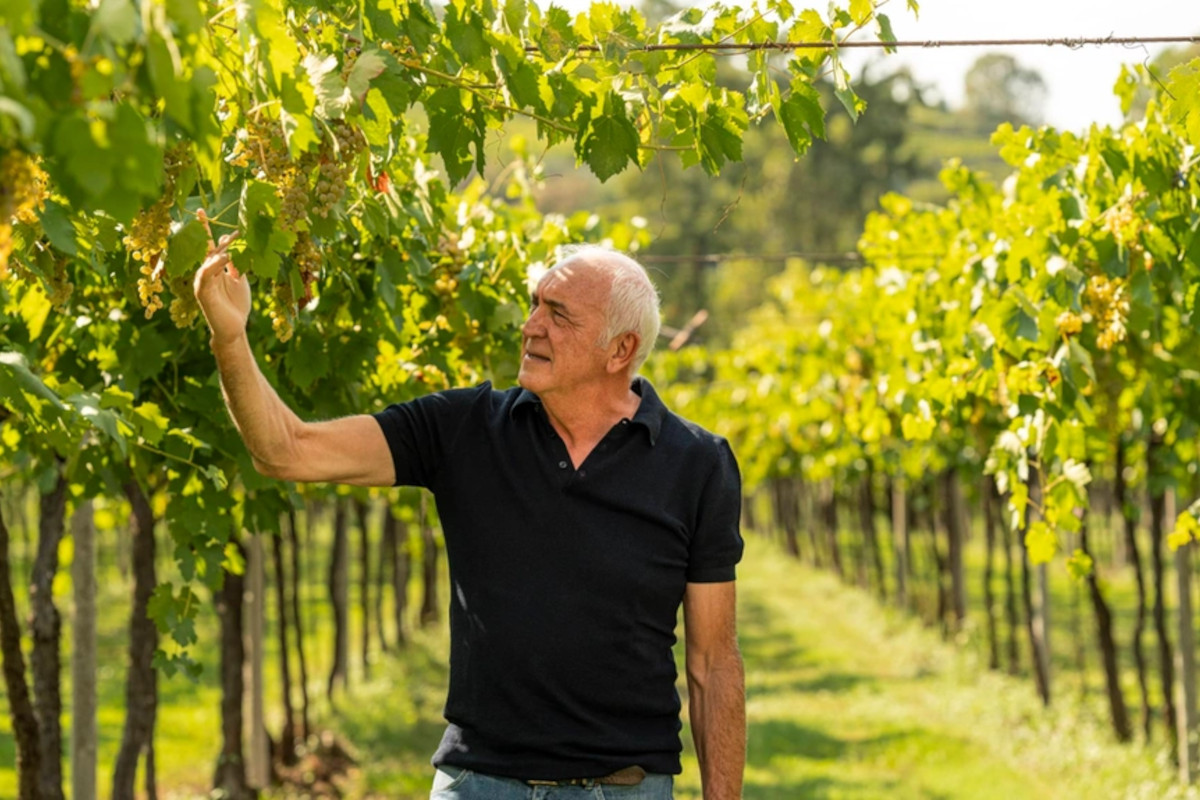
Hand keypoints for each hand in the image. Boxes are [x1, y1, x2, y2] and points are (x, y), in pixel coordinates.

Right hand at [192, 210, 245, 344]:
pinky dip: (213, 266)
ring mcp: (202, 282)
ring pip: (207, 260)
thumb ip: (237, 264)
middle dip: (207, 232)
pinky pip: (206, 276)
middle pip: (207, 249)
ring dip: (218, 249)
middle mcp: (206, 272)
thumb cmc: (236, 305)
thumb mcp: (240, 280)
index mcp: (214, 268)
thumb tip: (236, 247)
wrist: (234, 328)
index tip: (206, 213)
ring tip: (230, 239)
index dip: (207, 229)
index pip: (210, 245)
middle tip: (212, 218)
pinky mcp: (202, 293)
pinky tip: (224, 258)